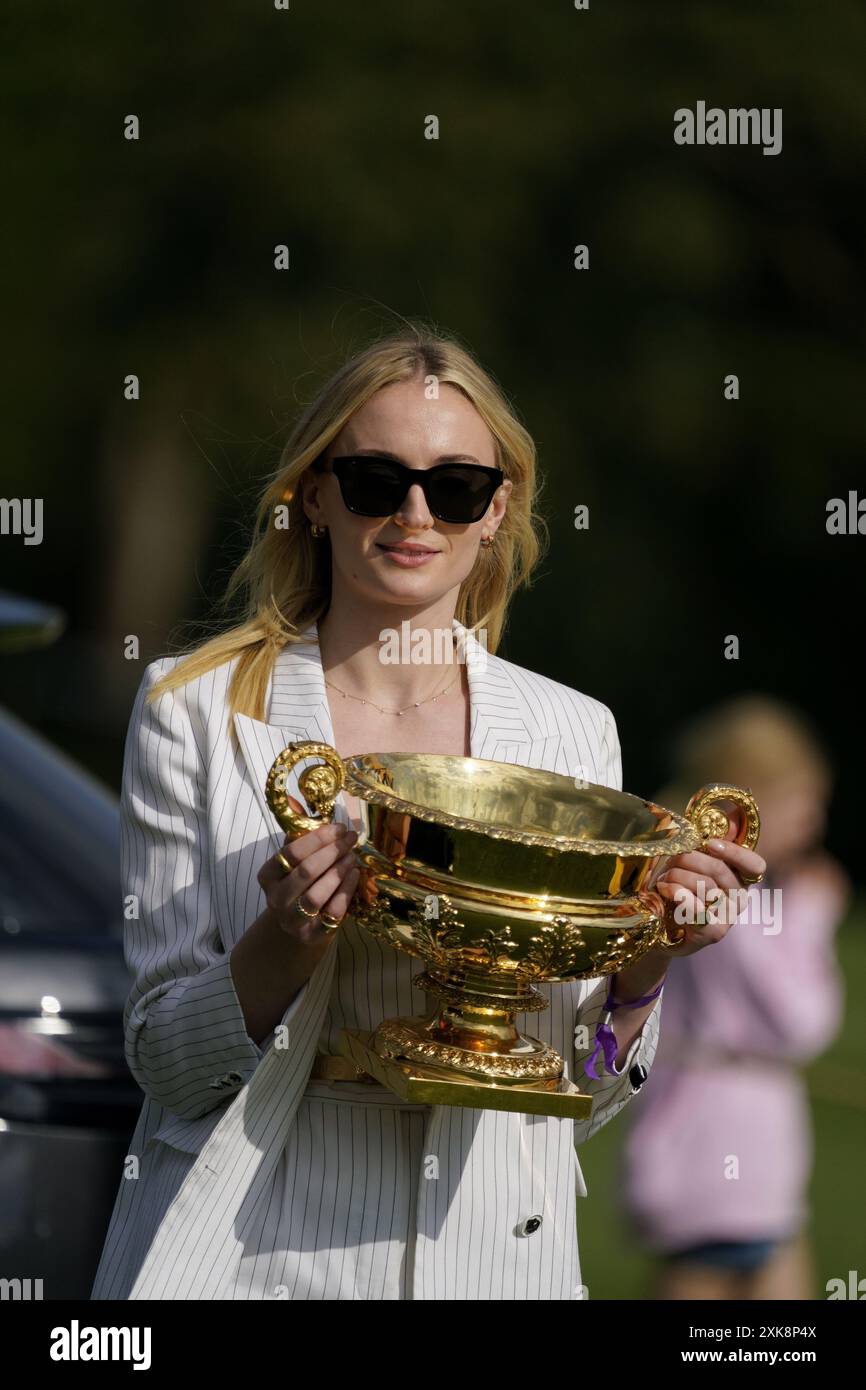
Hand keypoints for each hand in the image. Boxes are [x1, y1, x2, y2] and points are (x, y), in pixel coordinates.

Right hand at [256, 795, 359, 942]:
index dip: (317, 838)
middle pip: (306, 872)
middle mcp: (276, 899)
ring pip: (317, 894)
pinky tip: (355, 874)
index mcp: (267, 876)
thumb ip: (296, 835)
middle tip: (351, 839)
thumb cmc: (298, 885)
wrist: (297, 928)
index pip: (291, 853)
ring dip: (339, 871)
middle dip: (332, 852)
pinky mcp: (312, 935)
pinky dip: (346, 891)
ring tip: (353, 856)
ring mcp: (293, 920)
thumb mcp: (293, 862)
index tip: (338, 828)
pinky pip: (332, 912)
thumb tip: (294, 799)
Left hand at [652, 829, 766, 958]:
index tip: (710, 843)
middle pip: (720, 871)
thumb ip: (713, 837)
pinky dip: (677, 894)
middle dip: (689, 859)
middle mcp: (739, 898)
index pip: (755, 865)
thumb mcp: (693, 858)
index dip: (735, 852)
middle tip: (672, 859)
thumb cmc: (678, 886)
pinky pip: (696, 908)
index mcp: (740, 878)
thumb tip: (736, 811)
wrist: (658, 923)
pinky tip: (666, 890)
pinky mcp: (713, 933)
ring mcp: (728, 917)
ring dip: (677, 876)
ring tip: (664, 877)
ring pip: (706, 886)